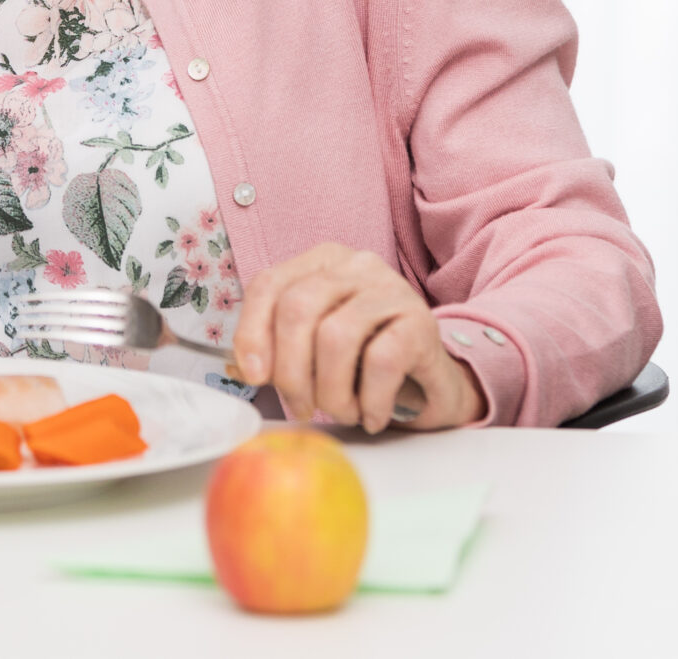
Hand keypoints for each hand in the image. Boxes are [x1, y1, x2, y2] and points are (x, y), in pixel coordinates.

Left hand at [230, 243, 485, 432]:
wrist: (433, 382)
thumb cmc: (365, 365)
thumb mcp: (316, 350)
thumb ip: (279, 349)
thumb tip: (244, 368)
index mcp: (322, 263)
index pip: (269, 284)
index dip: (252, 333)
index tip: (254, 377)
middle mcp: (356, 266)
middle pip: (297, 308)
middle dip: (290, 371)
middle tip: (301, 407)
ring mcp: (391, 289)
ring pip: (336, 336)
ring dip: (331, 392)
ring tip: (343, 412)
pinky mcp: (422, 322)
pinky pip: (382, 360)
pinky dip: (370, 399)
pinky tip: (372, 414)